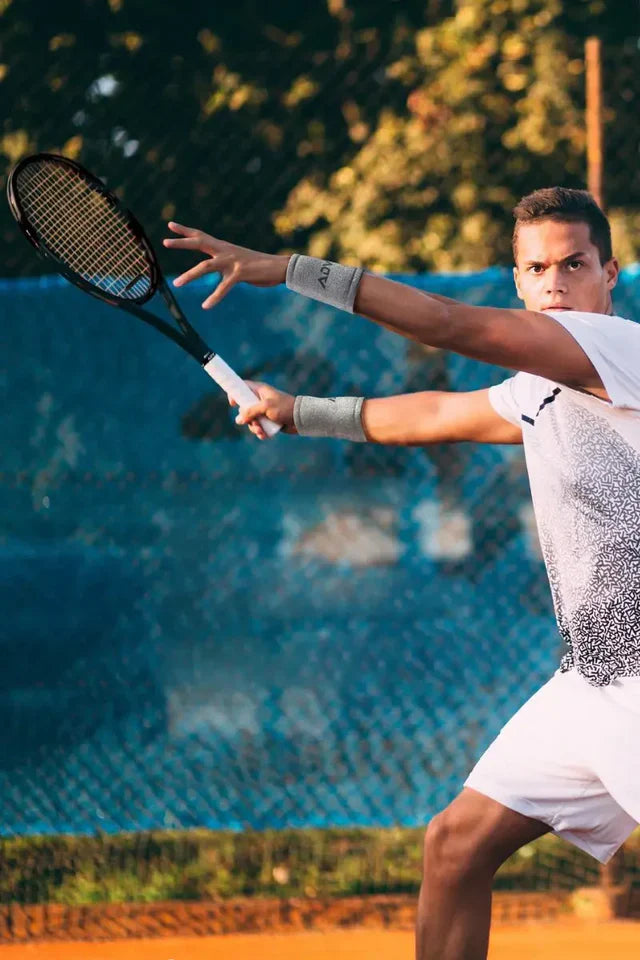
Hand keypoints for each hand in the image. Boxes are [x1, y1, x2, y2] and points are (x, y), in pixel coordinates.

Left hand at [162, 222, 289, 308]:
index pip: (201, 236)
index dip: (185, 231)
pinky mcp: (240, 274)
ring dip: (190, 275)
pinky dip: (214, 297)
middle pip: (199, 243)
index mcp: (224, 247)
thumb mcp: (238, 261)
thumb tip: (216, 266)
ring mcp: (232, 261)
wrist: (280, 266)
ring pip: (206, 266)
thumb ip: (225, 262)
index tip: (170, 225)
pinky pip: (224, 287)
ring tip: (176, 284)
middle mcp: (225, 251)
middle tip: (165, 241)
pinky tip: (206, 306)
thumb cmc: (260, 266)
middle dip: (182, 243)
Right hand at [230, 381, 296, 439]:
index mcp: (260, 391)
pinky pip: (258, 427)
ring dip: (254, 428)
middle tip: (253, 423)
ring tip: (261, 431)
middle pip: (244, 408)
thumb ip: (250, 411)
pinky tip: (265, 435)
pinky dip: (260, 432)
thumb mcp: (266, 407)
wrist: (301, 418)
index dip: (235, 393)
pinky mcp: (268, 421)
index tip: (232, 403)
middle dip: (247, 419)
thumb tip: (238, 420)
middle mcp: (260, 400)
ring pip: (251, 420)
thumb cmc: (285, 408)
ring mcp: (264, 411)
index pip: (242, 387)